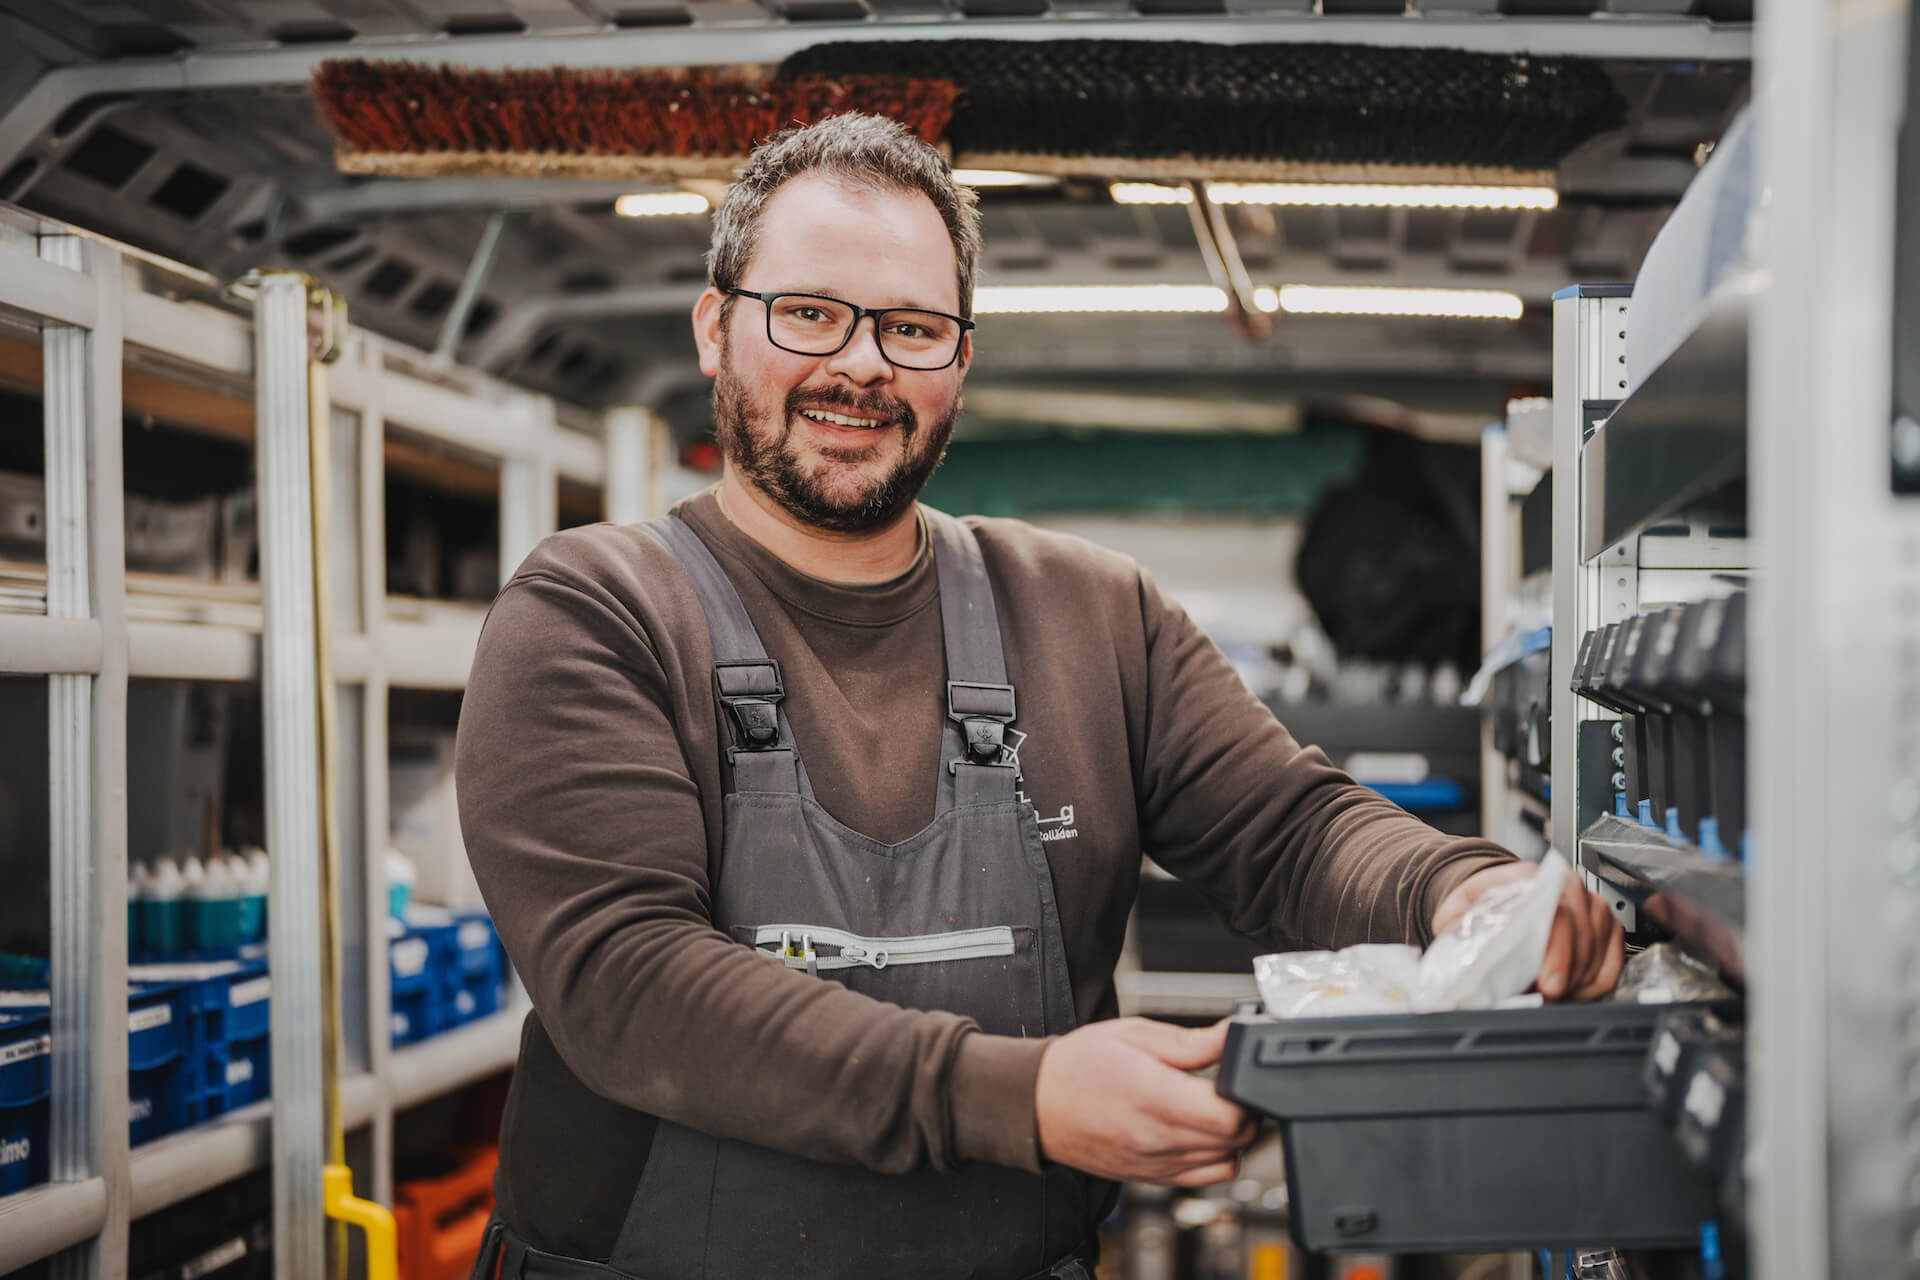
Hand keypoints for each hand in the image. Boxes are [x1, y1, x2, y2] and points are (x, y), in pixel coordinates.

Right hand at [1034, 1017, 1255, 1186]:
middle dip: (1244, 1109)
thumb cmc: (1077, 1065)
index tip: (1236, 1072)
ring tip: (1212, 1106)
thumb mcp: (1132, 1035)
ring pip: (1227, 1162)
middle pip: (1236, 1140)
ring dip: (1232, 1135)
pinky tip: (1199, 1131)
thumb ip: (1190, 1041)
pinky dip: (1216, 1157)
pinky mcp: (1151, 1178)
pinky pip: (1205, 1178)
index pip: (1230, 1115)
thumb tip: (1233, 1034)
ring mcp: (1155, 1165)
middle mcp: (1157, 1139)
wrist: (1033, 1104)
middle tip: (1227, 1083)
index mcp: (1153, 1098)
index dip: (1245, 1092)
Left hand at [1429, 861, 1625, 1000]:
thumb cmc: (1484, 902)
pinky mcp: (1607, 930)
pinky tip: (1568, 991)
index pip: (1558, 915)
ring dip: (1574, 985)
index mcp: (1533, 878)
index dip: (1557, 955)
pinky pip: (1610, 968)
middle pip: (1582, 941)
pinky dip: (1591, 986)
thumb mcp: (1458, 907)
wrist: (1500, 892)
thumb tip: (1460, 952)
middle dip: (1564, 978)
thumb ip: (1455, 925)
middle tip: (1542, 999)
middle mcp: (1570, 889)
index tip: (1549, 985)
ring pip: (1597, 958)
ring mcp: (1593, 909)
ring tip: (1547, 995)